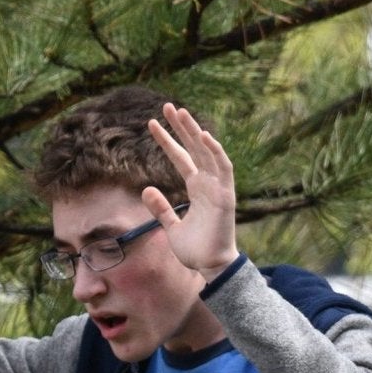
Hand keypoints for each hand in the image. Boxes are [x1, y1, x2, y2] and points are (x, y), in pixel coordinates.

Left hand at [144, 103, 239, 278]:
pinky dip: (214, 151)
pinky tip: (203, 136)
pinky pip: (222, 169)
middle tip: (167, 106)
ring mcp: (218, 187)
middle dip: (180, 127)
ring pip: (207, 151)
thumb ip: (160, 208)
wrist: (210, 266)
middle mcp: (207, 183)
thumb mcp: (170, 225)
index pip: (180, 157)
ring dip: (194, 131)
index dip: (167, 140)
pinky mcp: (226, 196)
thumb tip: (145, 188)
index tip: (152, 123)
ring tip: (180, 112)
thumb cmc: (194, 248)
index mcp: (195, 188)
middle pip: (193, 148)